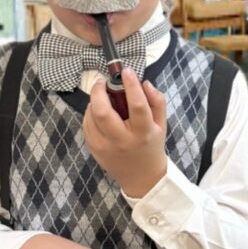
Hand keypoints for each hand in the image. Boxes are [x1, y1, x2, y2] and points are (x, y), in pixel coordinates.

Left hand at [83, 67, 167, 197]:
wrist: (142, 177)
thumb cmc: (151, 145)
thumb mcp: (161, 124)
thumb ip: (156, 101)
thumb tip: (144, 83)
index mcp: (143, 132)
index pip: (136, 105)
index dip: (130, 85)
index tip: (126, 71)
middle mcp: (122, 140)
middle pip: (103, 112)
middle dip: (99, 92)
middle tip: (102, 82)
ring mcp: (105, 147)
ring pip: (91, 117)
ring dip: (94, 101)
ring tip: (102, 97)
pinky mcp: (94, 150)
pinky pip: (86, 126)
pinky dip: (90, 114)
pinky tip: (98, 111)